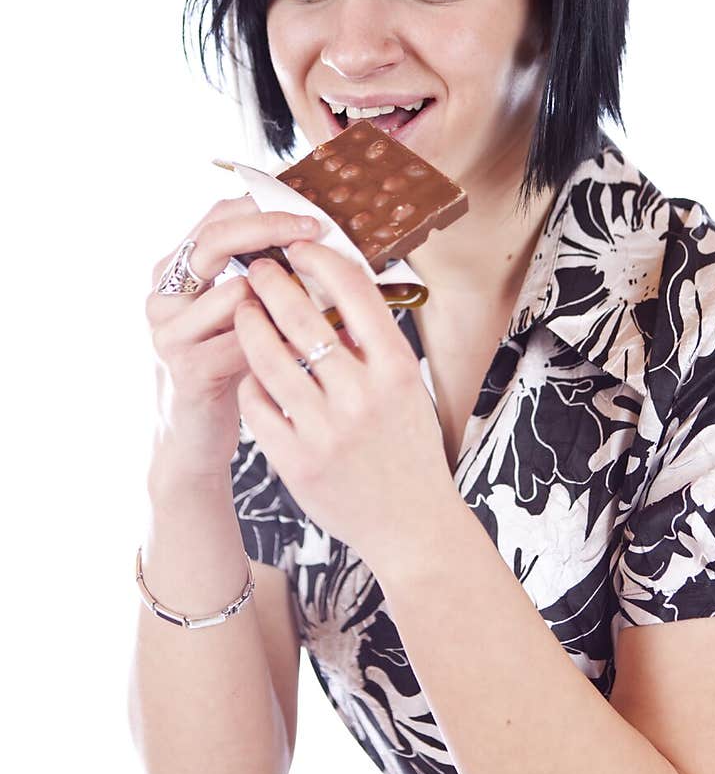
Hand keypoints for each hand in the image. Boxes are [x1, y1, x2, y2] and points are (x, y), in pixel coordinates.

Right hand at [144, 196, 320, 474]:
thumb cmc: (231, 364)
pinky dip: (281, 340)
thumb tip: (317, 232)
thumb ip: (260, 272)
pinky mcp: (186, 368)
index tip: (310, 213)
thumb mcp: (242, 311)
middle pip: (215, 241)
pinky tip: (305, 345)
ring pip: (235, 291)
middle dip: (270, 230)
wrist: (199, 435)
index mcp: (174, 270)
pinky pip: (245, 341)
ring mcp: (169, 332)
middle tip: (314, 231)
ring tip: (317, 304)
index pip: (216, 217)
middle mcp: (161, 295)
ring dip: (283, 296)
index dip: (263, 208)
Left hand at [234, 240, 452, 568]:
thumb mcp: (408, 391)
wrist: (412, 526)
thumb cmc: (409, 450)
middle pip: (301, 318)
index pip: (354, 292)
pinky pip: (256, 404)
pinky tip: (251, 371)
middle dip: (271, 283)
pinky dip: (250, 381)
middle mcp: (361, 396)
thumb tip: (333, 297)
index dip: (320, 260)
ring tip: (243, 310)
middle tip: (256, 267)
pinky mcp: (296, 461)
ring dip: (249, 325)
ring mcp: (325, 430)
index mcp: (396, 370)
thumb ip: (374, 347)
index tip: (299, 248)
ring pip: (268, 359)